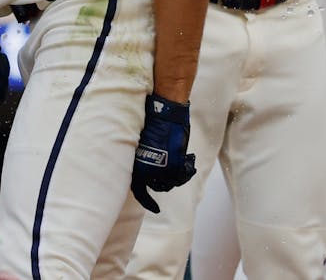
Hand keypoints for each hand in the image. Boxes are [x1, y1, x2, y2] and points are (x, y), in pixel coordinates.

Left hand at [131, 94, 194, 212]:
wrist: (164, 115)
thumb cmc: (154, 126)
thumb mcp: (145, 147)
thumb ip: (148, 161)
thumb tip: (154, 171)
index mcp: (136, 167)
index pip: (140, 191)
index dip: (147, 201)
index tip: (155, 209)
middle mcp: (147, 173)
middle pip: (159, 186)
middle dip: (166, 179)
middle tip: (174, 168)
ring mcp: (161, 171)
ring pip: (172, 182)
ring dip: (178, 174)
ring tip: (183, 160)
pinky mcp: (175, 167)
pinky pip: (182, 176)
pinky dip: (187, 169)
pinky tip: (189, 159)